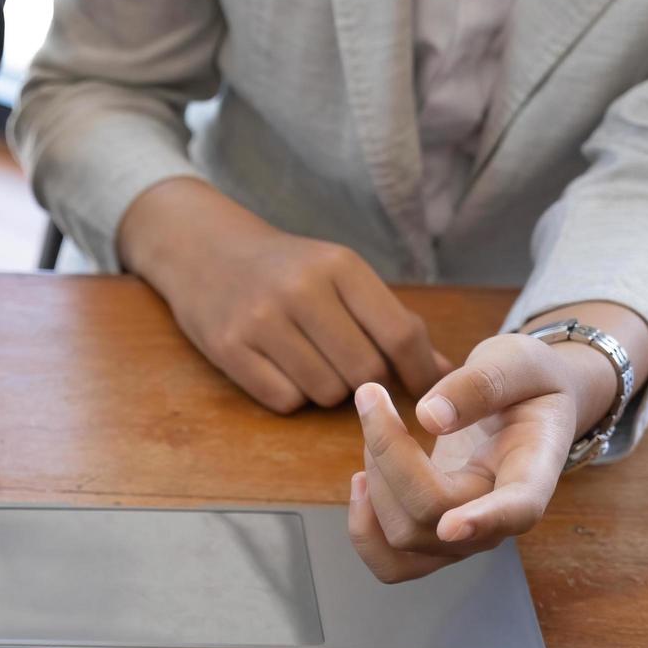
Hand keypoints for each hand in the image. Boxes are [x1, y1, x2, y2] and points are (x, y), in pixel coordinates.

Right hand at [119, 178, 449, 412]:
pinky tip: (278, 367)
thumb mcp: (338, 273)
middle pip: (365, 371)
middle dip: (366, 381)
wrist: (203, 248)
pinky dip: (290, 394)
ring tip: (308, 360)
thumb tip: (444, 371)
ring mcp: (260, 320)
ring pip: (326, 392)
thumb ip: (390, 319)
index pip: (399, 334)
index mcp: (338, 266)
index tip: (426, 388)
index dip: (420, 371)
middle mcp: (300, 290)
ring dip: (326, 389)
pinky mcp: (228, 348)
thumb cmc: (284, 267)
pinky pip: (285, 400)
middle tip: (349, 367)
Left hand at [346, 329, 623, 581]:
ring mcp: (467, 538)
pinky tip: (363, 480)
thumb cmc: (527, 383)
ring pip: (404, 538)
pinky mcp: (435, 542)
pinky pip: (391, 563)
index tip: (451, 524)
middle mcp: (501, 518)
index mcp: (533, 470)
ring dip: (373, 482)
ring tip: (375, 430)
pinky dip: (364, 526)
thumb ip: (481, 385)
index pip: (518, 509)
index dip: (486, 520)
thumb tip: (429, 417)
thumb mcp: (515, 363)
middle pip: (433, 517)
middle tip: (373, 397)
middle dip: (388, 456)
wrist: (526, 408)